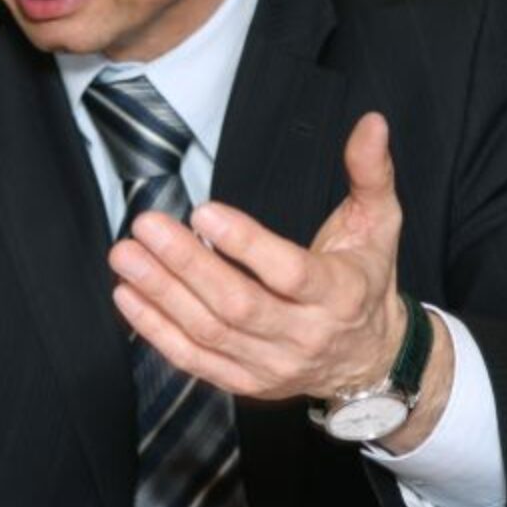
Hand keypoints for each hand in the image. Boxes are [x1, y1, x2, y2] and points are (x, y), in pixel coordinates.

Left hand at [109, 112, 433, 408]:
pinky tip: (129, 297)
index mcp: (339, 294)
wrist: (370, 357)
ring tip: (127, 256)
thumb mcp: (379, 223)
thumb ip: (370, 173)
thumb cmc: (367, 280)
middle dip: (187, 264)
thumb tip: (372, 124)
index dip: (245, 245)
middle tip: (147, 227)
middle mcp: (305, 336)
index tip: (204, 211)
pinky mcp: (246, 382)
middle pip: (239, 305)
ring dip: (161, 294)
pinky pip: (195, 360)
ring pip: (210, 332)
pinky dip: (156, 330)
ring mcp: (273, 364)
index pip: (290, 274)